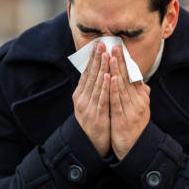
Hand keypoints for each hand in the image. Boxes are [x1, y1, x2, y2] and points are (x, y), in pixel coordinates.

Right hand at [73, 41, 110, 156]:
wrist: (88, 145)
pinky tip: (108, 77)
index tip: (98, 45)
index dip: (92, 58)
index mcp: (80, 95)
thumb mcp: (89, 104)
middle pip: (90, 75)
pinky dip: (104, 87)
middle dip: (96, 59)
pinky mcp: (97, 115)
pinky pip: (102, 99)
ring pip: (96, 84)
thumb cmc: (92, 122)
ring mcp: (88, 107)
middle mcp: (82, 98)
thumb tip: (99, 74)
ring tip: (106, 55)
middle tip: (101, 43)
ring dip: (101, 69)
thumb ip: (92, 90)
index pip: (87, 73)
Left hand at [109, 45, 150, 159]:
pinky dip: (114, 89)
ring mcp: (131, 109)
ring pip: (122, 86)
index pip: (133, 74)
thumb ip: (140, 94)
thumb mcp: (140, 108)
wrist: (135, 149)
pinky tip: (110, 78)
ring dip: (116, 70)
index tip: (119, 47)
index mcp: (141, 96)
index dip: (125, 61)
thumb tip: (142, 82)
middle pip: (128, 77)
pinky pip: (117, 101)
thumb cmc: (135, 126)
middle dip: (120, 60)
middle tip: (114, 45)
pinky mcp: (123, 118)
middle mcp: (138, 100)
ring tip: (110, 56)